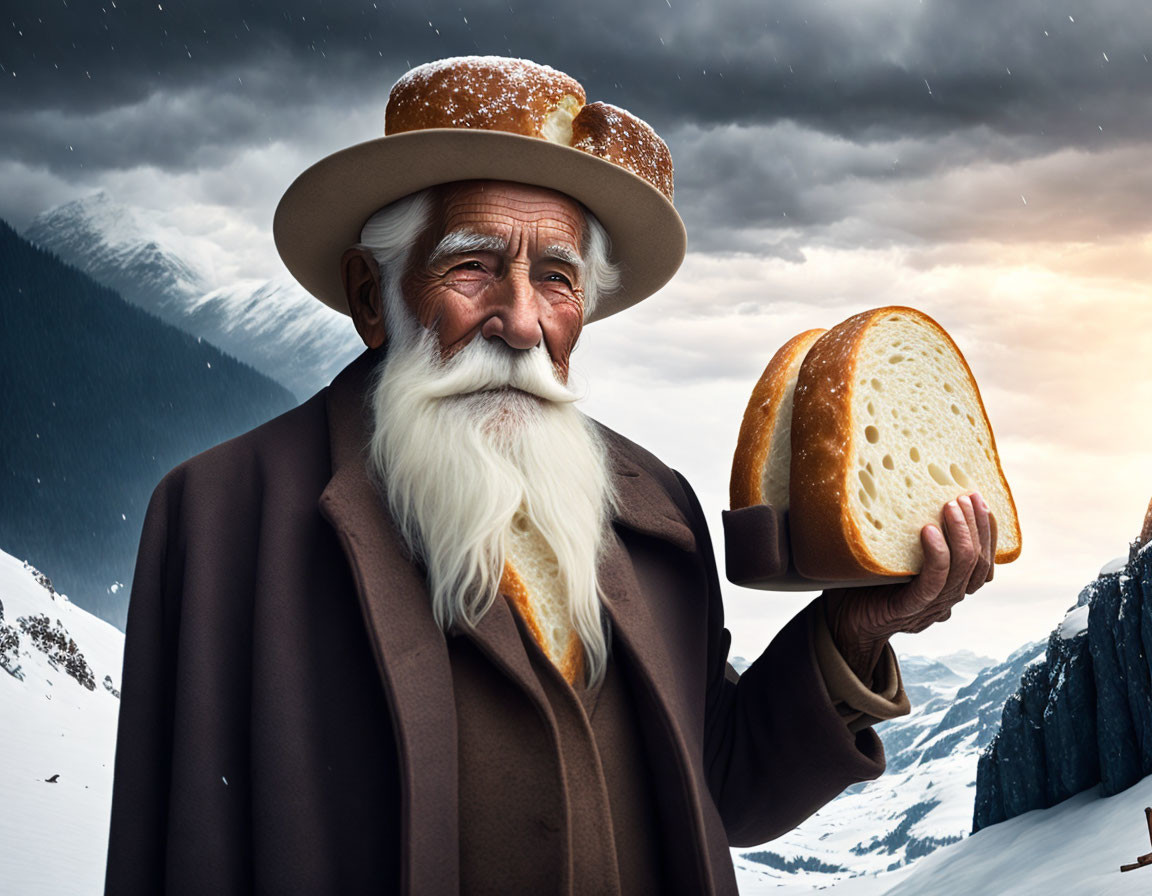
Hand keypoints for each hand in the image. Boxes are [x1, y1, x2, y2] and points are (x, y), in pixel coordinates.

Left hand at [820, 491, 997, 681]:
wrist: (842, 621)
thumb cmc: (865, 585)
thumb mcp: (894, 557)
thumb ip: (909, 537)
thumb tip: (911, 492)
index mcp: (948, 586)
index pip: (983, 561)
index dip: (987, 530)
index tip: (978, 498)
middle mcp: (946, 598)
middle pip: (979, 563)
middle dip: (977, 525)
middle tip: (964, 496)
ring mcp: (930, 605)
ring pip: (963, 569)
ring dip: (961, 533)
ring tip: (950, 506)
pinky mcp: (909, 608)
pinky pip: (933, 582)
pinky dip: (937, 555)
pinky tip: (928, 531)